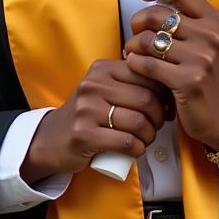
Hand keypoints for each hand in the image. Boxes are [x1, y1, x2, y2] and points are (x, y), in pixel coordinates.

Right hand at [21, 60, 172, 182]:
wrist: (51, 139)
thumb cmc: (86, 113)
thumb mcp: (103, 88)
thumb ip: (128, 81)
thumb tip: (167, 86)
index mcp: (102, 69)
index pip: (145, 74)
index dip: (163, 92)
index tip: (166, 105)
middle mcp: (93, 85)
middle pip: (145, 98)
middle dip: (159, 116)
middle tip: (157, 126)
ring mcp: (87, 109)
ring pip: (138, 121)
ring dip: (150, 135)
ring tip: (147, 138)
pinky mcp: (84, 135)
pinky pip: (126, 141)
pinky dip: (139, 149)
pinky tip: (137, 150)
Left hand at [123, 0, 218, 151]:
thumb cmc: (202, 74)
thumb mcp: (202, 41)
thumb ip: (183, 19)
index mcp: (213, 20)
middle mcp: (210, 36)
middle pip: (158, 14)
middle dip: (137, 22)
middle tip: (134, 33)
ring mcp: (200, 58)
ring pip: (148, 39)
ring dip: (133, 45)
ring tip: (133, 52)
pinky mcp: (188, 80)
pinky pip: (147, 64)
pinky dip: (134, 62)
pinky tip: (135, 64)